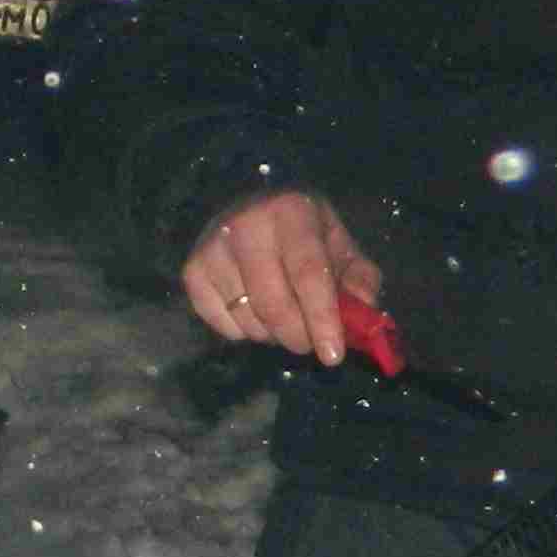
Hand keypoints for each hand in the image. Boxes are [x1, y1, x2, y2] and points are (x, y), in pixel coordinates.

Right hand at [183, 189, 381, 365]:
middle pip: (273, 303)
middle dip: (298, 336)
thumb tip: (363, 315)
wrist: (246, 201)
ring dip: (272, 335)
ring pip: (248, 319)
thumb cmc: (301, 228)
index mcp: (291, 212)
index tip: (333, 355)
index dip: (322, 318)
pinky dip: (243, 332)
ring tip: (283, 321)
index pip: (307, 274)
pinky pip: (221, 324)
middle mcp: (246, 226)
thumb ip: (359, 277)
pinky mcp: (192, 270)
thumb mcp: (338, 242)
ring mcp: (213, 249)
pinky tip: (254, 313)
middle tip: (309, 343)